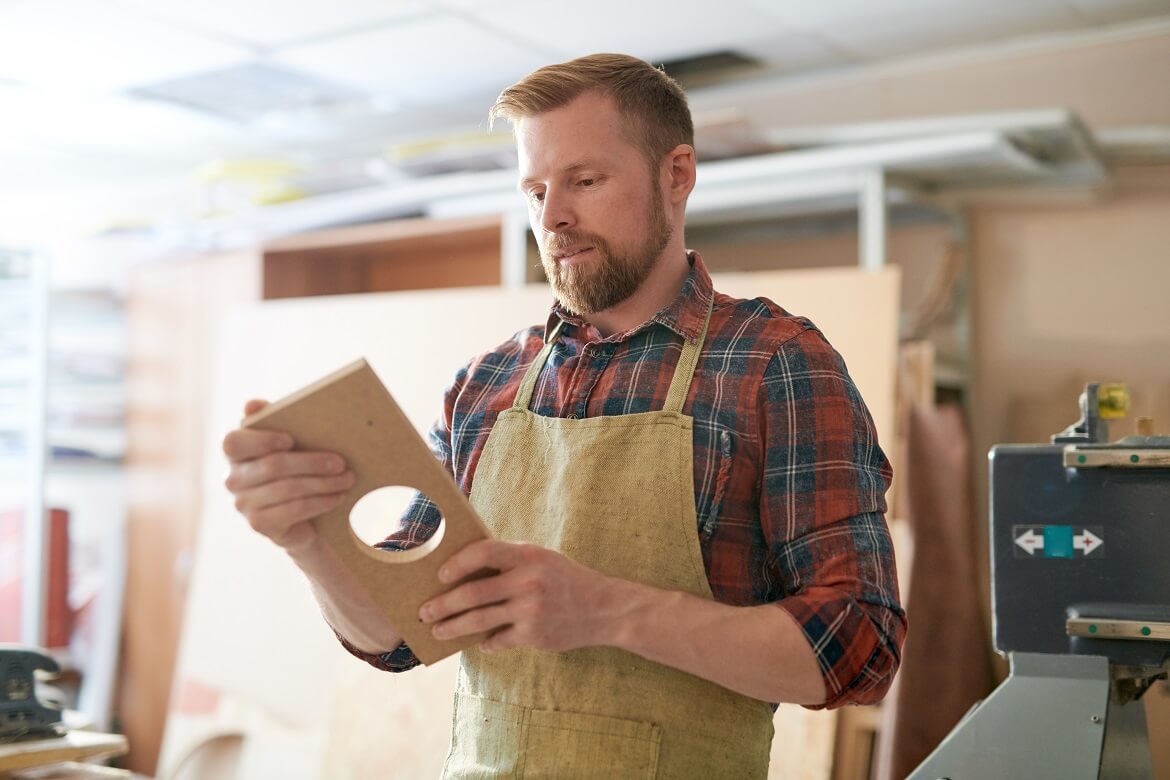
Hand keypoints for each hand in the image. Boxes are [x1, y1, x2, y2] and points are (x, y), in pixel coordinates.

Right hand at [222, 399, 355, 552]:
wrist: (302, 515)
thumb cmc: (295, 469)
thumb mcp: (290, 444)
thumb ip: (273, 421)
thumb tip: (252, 404)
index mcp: (236, 452)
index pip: (234, 443)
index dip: (261, 440)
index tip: (291, 439)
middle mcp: (232, 479)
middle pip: (273, 466)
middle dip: (312, 463)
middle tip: (341, 462)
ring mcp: (243, 504)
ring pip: (288, 489)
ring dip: (323, 483)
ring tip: (347, 479)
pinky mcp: (259, 524)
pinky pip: (294, 510)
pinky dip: (320, 502)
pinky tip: (337, 497)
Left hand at [418, 540, 622, 653]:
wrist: (605, 608)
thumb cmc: (566, 578)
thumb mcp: (541, 559)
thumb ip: (509, 561)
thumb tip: (465, 570)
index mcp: (527, 555)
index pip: (483, 552)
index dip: (458, 563)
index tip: (440, 575)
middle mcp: (528, 581)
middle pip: (473, 593)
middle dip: (443, 604)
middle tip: (424, 611)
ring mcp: (531, 610)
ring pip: (479, 621)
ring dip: (452, 627)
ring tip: (437, 631)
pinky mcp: (534, 635)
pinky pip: (499, 640)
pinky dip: (486, 642)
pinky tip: (479, 643)